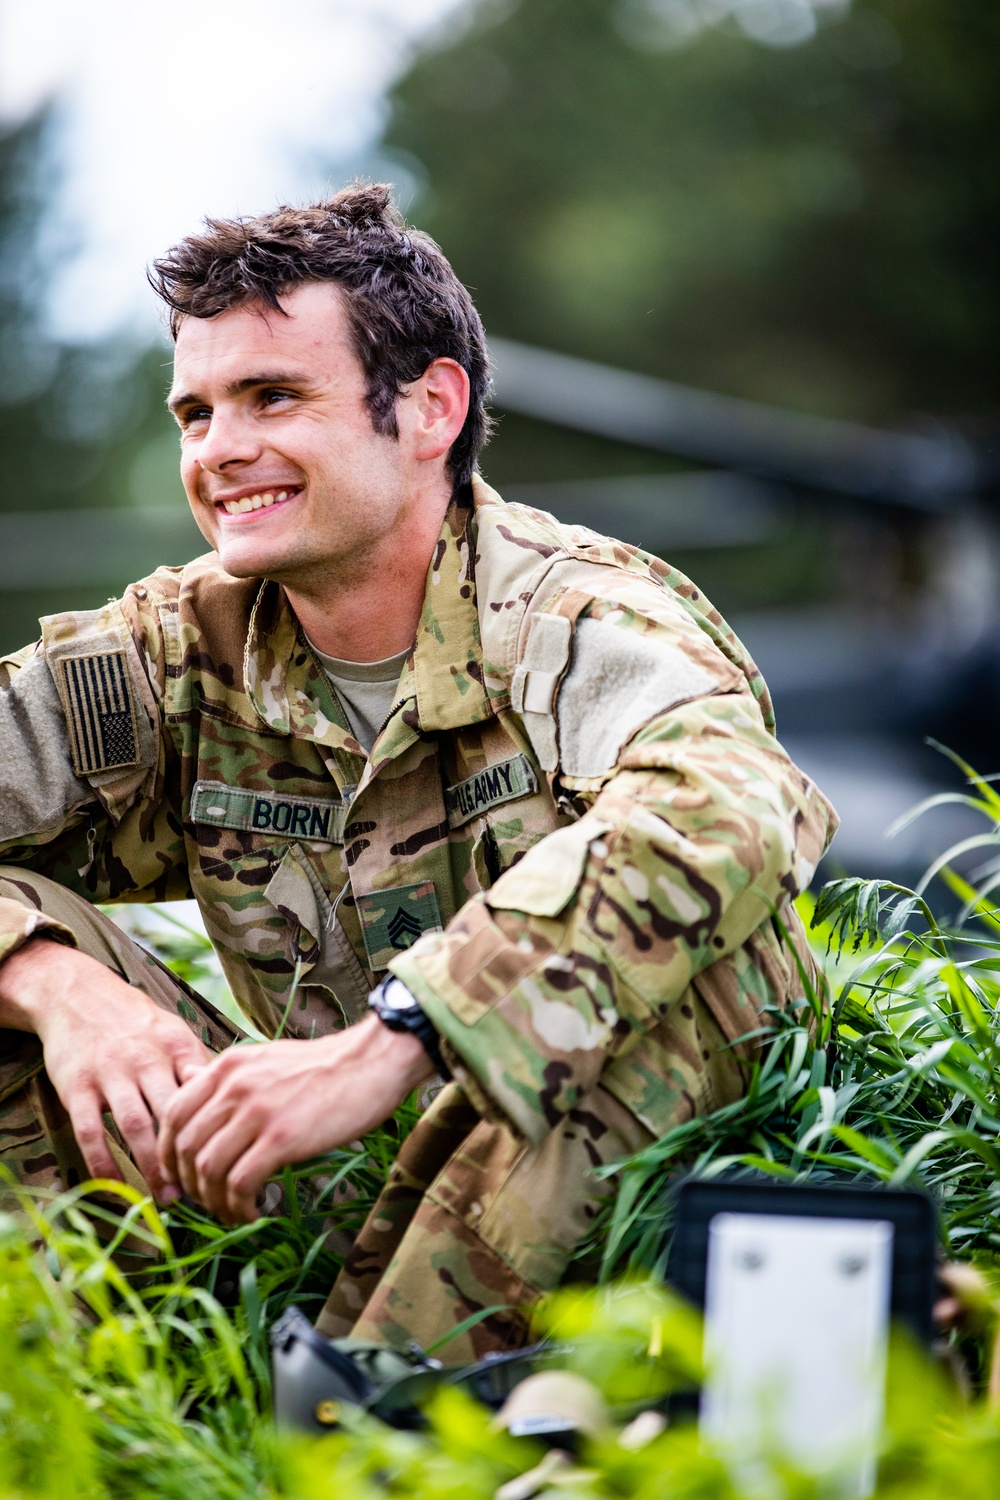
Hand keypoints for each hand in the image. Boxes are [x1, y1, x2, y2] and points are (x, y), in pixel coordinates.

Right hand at [0, 936, 210, 1200]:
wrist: (78, 994)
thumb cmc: (136, 1022)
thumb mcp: (174, 1032)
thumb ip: (200, 1066)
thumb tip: (236, 1101)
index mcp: (177, 1046)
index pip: (205, 1092)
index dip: (219, 1127)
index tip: (233, 1157)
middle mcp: (146, 1059)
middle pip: (174, 1113)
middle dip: (190, 1154)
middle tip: (205, 1190)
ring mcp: (110, 1073)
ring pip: (135, 1126)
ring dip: (152, 1166)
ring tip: (167, 1198)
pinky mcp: (77, 1087)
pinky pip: (91, 1132)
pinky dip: (104, 1164)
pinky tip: (118, 1188)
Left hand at [157, 1015, 433, 1223]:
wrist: (370, 1061)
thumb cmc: (324, 1066)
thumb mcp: (266, 1060)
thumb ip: (231, 1081)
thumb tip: (200, 1099)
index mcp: (227, 1066)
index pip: (173, 1113)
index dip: (167, 1153)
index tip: (179, 1176)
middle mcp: (234, 1086)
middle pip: (184, 1146)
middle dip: (188, 1184)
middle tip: (205, 1201)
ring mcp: (256, 1111)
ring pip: (207, 1169)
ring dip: (212, 1201)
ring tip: (230, 1211)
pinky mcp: (282, 1137)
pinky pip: (240, 1183)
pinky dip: (238, 1205)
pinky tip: (252, 1211)